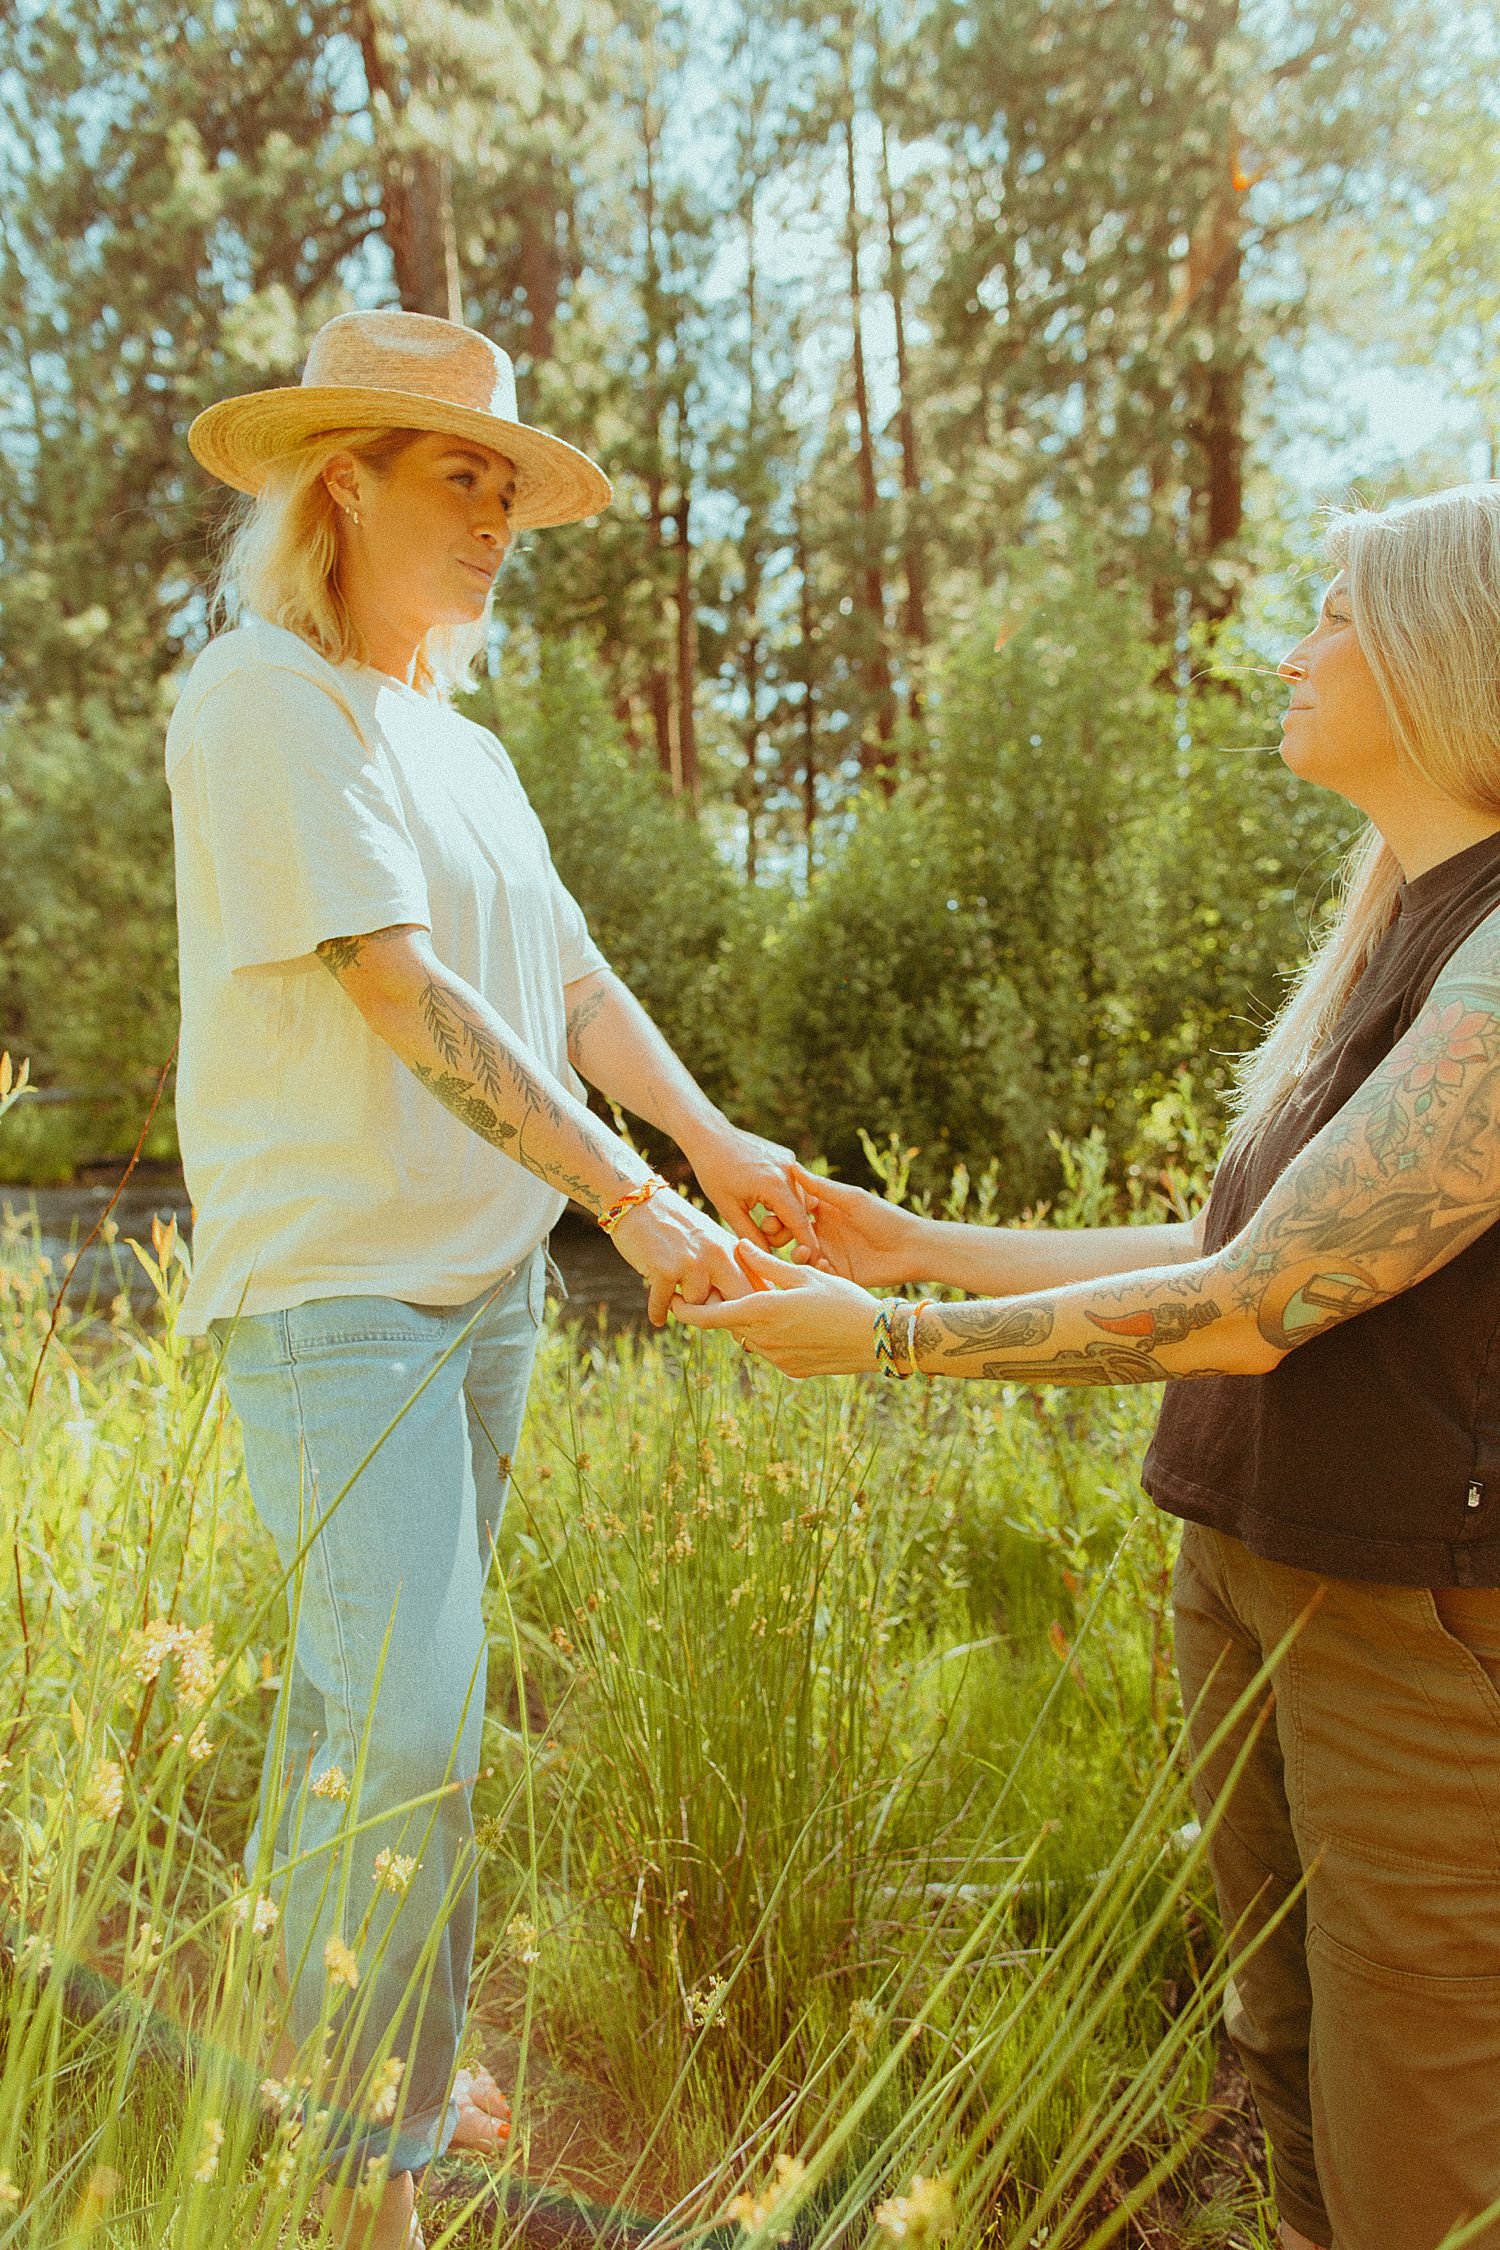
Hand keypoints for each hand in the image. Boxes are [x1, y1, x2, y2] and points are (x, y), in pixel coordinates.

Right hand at [610, 1185, 752, 1326]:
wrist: (639, 1200)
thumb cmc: (676, 1225)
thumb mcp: (711, 1239)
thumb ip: (732, 1265)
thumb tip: (750, 1302)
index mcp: (732, 1248)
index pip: (756, 1287)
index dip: (752, 1309)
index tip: (743, 1320)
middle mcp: (716, 1255)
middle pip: (736, 1302)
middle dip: (726, 1317)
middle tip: (713, 1321)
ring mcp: (691, 1263)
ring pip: (697, 1307)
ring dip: (684, 1308)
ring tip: (675, 1299)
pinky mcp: (664, 1270)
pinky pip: (665, 1306)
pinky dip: (658, 1313)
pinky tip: (657, 1317)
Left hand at [669, 1239, 880, 1375]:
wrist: (877, 1339)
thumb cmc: (843, 1299)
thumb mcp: (805, 1274)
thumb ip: (767, 1263)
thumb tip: (739, 1247)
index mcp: (764, 1312)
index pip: (710, 1316)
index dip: (688, 1310)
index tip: (676, 1302)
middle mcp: (765, 1340)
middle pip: (729, 1326)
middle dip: (723, 1310)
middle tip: (724, 1288)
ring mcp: (778, 1359)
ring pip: (749, 1338)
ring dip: (748, 1322)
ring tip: (763, 1300)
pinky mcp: (792, 1370)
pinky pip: (770, 1350)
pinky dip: (770, 1335)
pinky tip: (791, 1320)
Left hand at [685, 1126, 820, 1258]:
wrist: (709, 1135)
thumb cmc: (713, 1172)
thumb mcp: (729, 1209)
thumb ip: (751, 1235)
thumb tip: (767, 1258)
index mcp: (775, 1185)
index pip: (798, 1223)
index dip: (805, 1244)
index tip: (810, 1261)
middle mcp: (789, 1170)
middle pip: (801, 1213)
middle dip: (786, 1229)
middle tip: (762, 1230)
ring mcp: (790, 1161)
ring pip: (800, 1199)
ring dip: (786, 1213)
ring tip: (762, 1216)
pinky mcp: (787, 1156)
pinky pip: (795, 1184)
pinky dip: (785, 1198)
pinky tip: (765, 1199)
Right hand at [784, 1163, 921, 1288]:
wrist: (914, 1249)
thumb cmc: (887, 1218)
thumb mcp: (852, 1200)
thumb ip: (822, 1188)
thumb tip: (794, 1166)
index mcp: (826, 1212)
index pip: (795, 1211)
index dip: (780, 1213)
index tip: (769, 1215)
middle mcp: (825, 1233)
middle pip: (793, 1234)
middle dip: (781, 1237)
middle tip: (776, 1238)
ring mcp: (831, 1254)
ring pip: (802, 1256)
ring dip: (797, 1254)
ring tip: (804, 1253)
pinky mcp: (840, 1274)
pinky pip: (819, 1274)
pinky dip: (817, 1270)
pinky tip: (825, 1266)